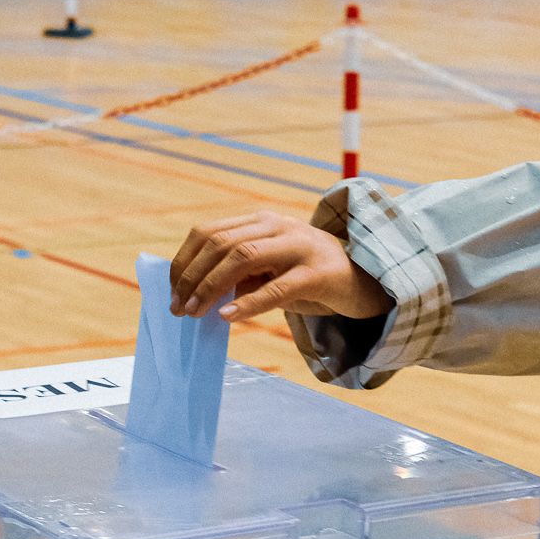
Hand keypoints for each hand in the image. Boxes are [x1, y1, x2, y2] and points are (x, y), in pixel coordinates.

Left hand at [170, 211, 394, 324]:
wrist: (368, 281)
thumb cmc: (311, 278)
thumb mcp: (271, 271)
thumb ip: (240, 275)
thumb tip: (196, 295)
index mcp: (262, 222)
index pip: (209, 232)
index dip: (183, 261)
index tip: (171, 291)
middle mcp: (278, 226)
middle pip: (220, 243)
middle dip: (191, 276)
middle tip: (178, 308)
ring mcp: (300, 246)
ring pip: (243, 256)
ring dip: (211, 287)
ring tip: (195, 313)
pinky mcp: (318, 273)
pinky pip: (276, 288)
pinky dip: (246, 303)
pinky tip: (226, 316)